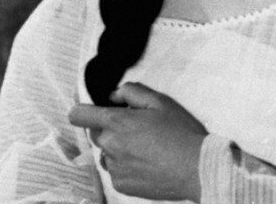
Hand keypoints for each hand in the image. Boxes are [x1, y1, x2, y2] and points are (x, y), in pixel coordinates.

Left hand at [68, 82, 206, 199]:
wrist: (196, 168)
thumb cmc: (181, 133)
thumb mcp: (161, 102)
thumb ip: (132, 92)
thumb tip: (114, 96)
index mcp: (117, 122)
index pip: (78, 115)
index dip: (82, 111)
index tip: (91, 112)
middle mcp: (110, 146)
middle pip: (96, 134)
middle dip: (110, 129)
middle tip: (138, 129)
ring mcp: (114, 168)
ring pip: (106, 153)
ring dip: (118, 149)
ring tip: (146, 149)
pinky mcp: (121, 185)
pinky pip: (116, 172)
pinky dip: (127, 166)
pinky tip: (147, 163)